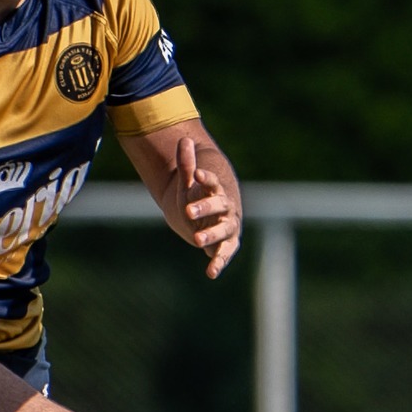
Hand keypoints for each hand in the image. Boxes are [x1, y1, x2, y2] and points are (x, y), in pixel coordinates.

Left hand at [172, 135, 239, 278]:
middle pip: (219, 207)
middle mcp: (226, 209)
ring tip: (197, 240)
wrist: (210, 218)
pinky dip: (218, 263)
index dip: (205, 178)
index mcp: (216, 191)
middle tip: (189, 211)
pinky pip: (224, 254)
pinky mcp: (227, 245)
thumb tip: (184, 138)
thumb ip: (186, 164)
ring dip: (211, 235)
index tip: (196, 173)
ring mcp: (227, 227)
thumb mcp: (188, 184)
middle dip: (205, 208)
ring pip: (223, 231)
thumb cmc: (198, 198)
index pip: (212, 183)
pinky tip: (210, 273)